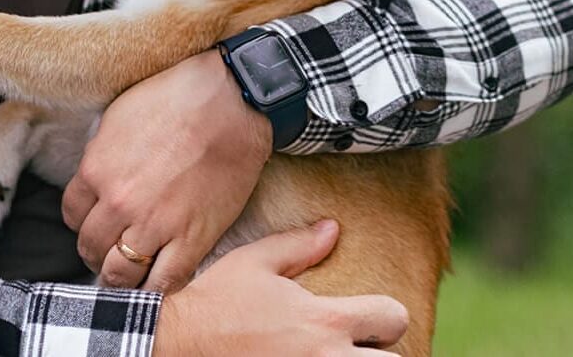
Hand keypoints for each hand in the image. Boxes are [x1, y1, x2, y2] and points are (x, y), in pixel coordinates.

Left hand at [61, 49, 272, 291]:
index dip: (84, 217)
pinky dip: (156, 288)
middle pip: (90, 246)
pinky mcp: (191, 240)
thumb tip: (97, 174)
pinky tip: (157, 278)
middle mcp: (119, 204)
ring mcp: (155, 226)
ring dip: (119, 275)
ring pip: (119, 275)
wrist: (232, 101)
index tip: (96, 217)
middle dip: (97, 248)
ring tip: (130, 269)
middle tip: (110, 246)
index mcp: (97, 169)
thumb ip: (101, 153)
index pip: (72, 213)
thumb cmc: (179, 97)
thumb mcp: (121, 114)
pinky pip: (163, 284)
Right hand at [153, 220, 408, 354]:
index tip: (369, 317)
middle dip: (381, 354)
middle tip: (359, 346)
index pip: (393, 318)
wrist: (179, 344)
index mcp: (324, 320)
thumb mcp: (256, 262)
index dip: (385, 314)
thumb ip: (299, 246)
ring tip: (338, 355)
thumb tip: (332, 229)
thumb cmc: (217, 301)